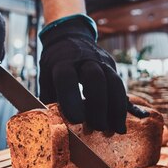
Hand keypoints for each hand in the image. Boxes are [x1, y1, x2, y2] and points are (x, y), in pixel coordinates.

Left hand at [39, 14, 147, 133]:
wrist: (69, 37)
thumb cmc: (54, 64)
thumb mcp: (45, 76)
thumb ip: (49, 98)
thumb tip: (50, 125)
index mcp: (62, 61)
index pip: (67, 77)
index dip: (71, 98)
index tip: (76, 120)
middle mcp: (83, 59)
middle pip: (95, 78)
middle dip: (99, 104)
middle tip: (97, 127)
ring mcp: (101, 61)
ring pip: (114, 82)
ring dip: (116, 108)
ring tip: (115, 130)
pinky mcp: (112, 66)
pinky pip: (120, 86)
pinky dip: (121, 106)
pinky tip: (120, 124)